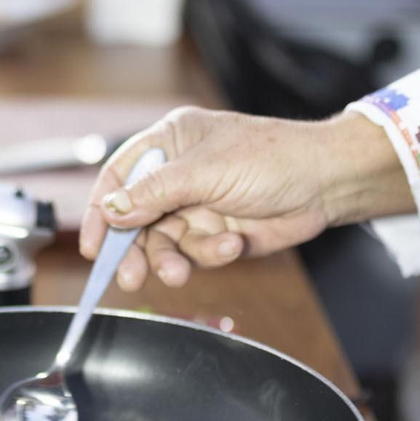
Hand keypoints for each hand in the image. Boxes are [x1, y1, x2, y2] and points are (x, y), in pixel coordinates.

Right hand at [77, 106, 410, 291]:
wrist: (326, 184)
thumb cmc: (273, 157)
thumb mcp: (205, 171)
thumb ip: (154, 193)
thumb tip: (111, 210)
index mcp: (169, 144)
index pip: (119, 177)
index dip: (101, 212)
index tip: (93, 246)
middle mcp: (178, 175)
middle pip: (136, 220)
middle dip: (134, 250)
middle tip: (129, 276)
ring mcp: (198, 205)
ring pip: (165, 243)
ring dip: (171, 260)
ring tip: (180, 272)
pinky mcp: (217, 232)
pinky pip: (197, 253)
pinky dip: (211, 254)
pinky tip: (232, 243)